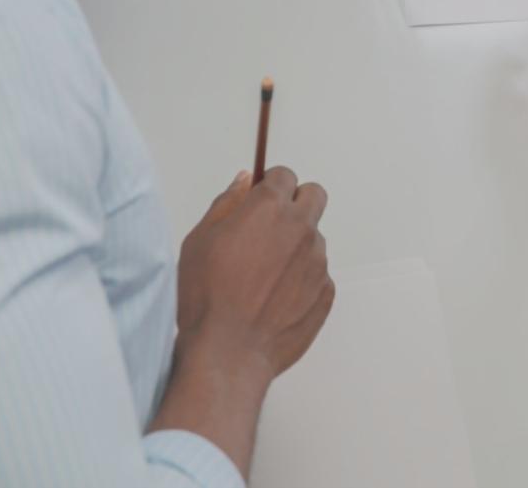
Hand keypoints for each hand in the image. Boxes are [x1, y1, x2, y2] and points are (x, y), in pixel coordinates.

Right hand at [175, 167, 334, 381]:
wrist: (228, 350)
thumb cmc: (207, 296)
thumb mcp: (201, 238)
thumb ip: (228, 202)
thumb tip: (245, 180)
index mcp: (269, 208)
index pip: (284, 175)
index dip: (270, 186)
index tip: (260, 200)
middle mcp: (301, 229)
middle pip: (314, 195)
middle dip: (296, 202)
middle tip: (272, 226)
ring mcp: (317, 261)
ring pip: (314, 238)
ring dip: (296, 246)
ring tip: (265, 275)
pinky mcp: (325, 291)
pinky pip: (319, 273)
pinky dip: (302, 279)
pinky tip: (276, 298)